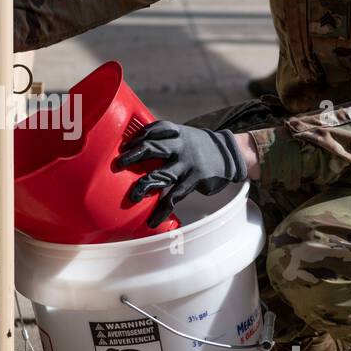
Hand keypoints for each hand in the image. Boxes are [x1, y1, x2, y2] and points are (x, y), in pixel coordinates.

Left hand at [116, 121, 248, 227]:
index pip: (154, 129)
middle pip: (152, 148)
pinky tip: (153, 220)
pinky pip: (175, 197)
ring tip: (132, 196)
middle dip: (133, 156)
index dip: (138, 136)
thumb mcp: (185, 136)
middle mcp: (180, 146)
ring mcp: (187, 164)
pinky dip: (162, 210)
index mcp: (176, 133)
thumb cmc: (201, 146)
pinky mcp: (194, 179)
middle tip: (118, 164)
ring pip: (161, 174)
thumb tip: (140, 150)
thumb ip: (166, 141)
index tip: (125, 145)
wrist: (231, 154)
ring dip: (144, 185)